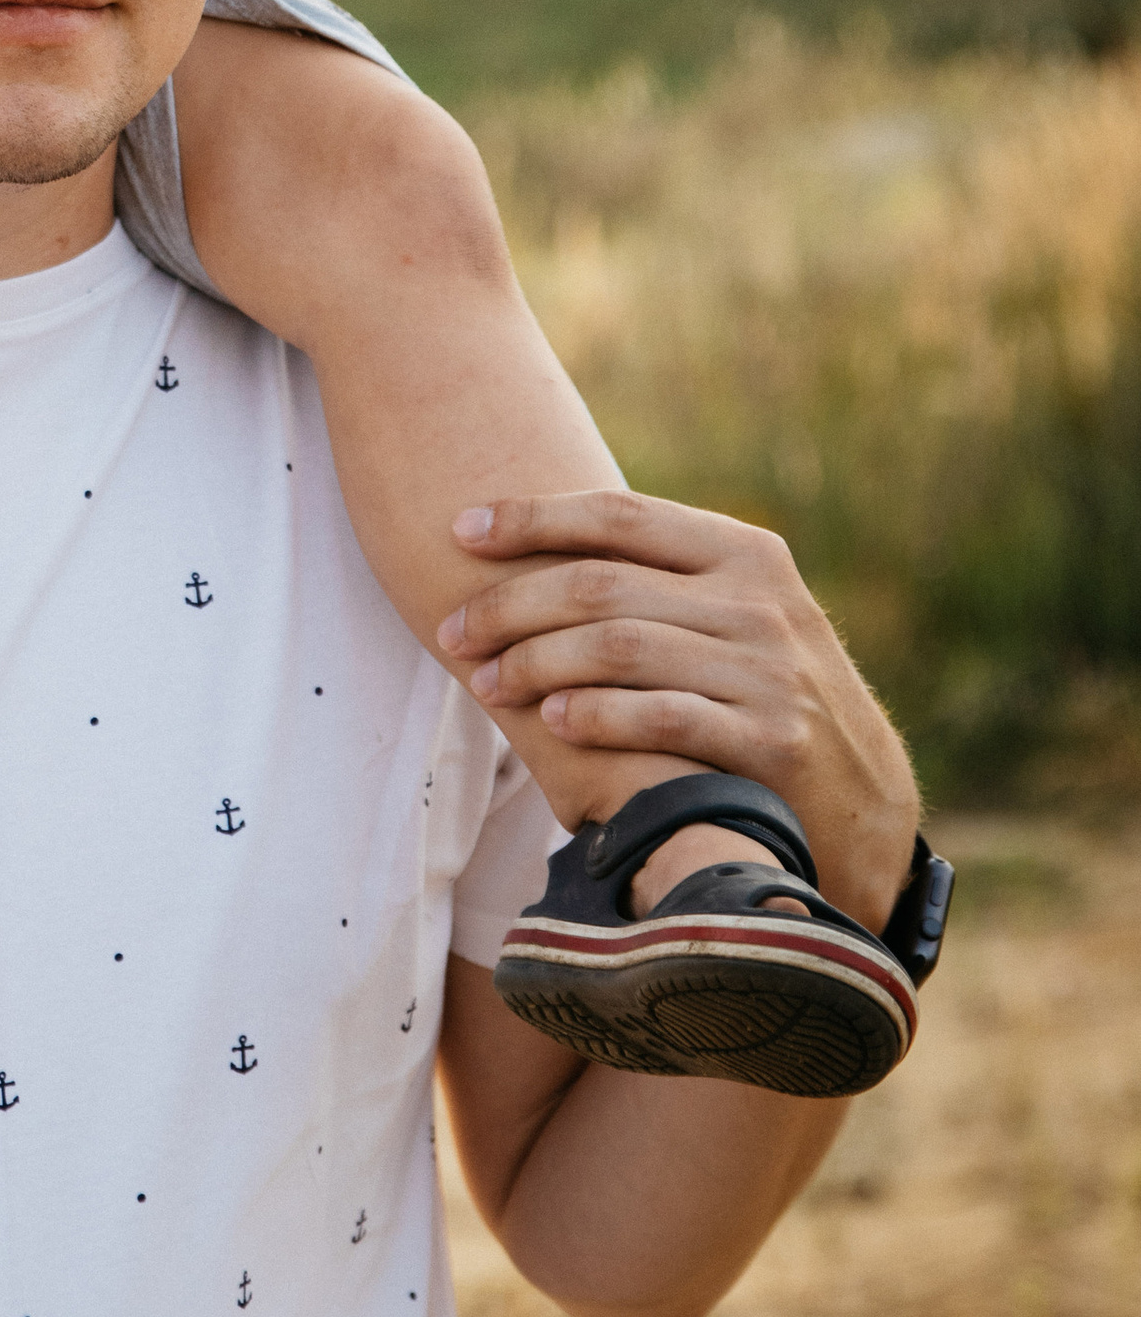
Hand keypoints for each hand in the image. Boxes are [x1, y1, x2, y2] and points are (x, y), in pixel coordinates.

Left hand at [437, 491, 920, 929]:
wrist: (863, 802)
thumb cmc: (765, 696)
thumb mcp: (737, 617)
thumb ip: (663, 578)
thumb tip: (538, 540)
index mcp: (744, 553)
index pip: (619, 514)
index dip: (533, 517)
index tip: (461, 530)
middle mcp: (759, 602)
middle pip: (602, 584)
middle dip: (510, 605)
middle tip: (453, 631)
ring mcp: (769, 670)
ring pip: (620, 646)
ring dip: (535, 663)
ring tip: (484, 682)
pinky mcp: (773, 740)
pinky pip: (661, 715)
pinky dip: (595, 714)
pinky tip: (551, 721)